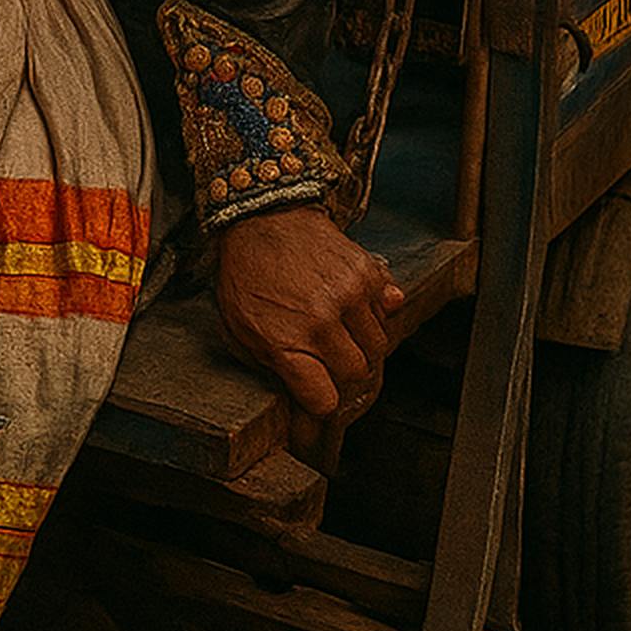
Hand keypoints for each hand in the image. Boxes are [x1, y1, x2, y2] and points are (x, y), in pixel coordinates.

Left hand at [213, 206, 403, 448]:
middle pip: (357, 375)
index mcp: (287, 342)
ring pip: (378, 346)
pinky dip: (376, 313)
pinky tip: (352, 306)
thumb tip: (301, 416)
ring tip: (338, 330)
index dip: (320, 408)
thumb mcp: (241, 331)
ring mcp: (348, 295)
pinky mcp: (366, 271)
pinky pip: (388, 309)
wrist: (261, 214)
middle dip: (343, 375)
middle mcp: (321, 322)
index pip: (325, 401)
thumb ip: (272, 371)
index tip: (316, 404)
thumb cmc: (246, 274)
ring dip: (361, 345)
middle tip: (326, 361)